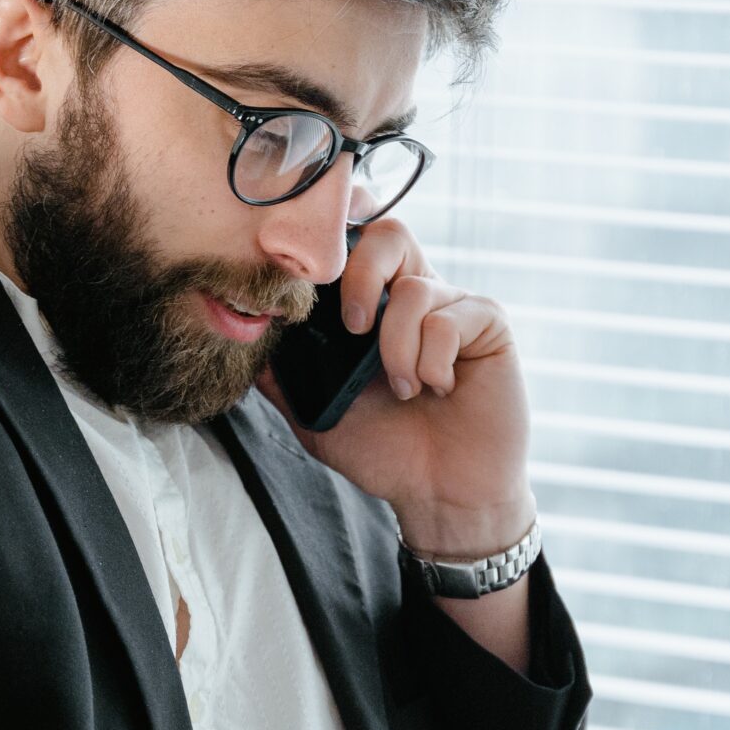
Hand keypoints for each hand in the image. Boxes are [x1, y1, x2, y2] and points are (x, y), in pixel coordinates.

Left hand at [252, 216, 532, 550]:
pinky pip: (451, 319)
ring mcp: (455, 306)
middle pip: (389, 234)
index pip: (354, 245)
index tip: (313, 275)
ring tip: (403, 391)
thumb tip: (241, 334)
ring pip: (415, 290)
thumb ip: (281, 371)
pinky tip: (438, 390)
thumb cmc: (385, 450)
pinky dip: (433, 362)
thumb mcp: (314, 410)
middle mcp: (415, 295)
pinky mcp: (488, 325)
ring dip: (397, 350)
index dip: (335, 241)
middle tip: (352, 328)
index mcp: (375, 305)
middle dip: (361, 275)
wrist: (438, 494)